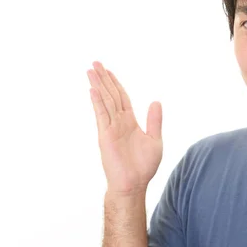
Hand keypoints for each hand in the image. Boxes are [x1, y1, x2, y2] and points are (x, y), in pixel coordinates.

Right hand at [87, 61, 161, 195]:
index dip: (116, 83)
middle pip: (111, 95)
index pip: (122, 97)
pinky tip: (93, 90)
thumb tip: (156, 101)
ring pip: (104, 101)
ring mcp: (111, 128)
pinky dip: (97, 102)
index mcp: (130, 122)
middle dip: (104, 79)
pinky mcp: (105, 136)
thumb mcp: (155, 140)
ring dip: (98, 85)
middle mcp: (119, 122)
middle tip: (95, 63)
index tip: (109, 71)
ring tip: (91, 70)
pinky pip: (101, 115)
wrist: (134, 184)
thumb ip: (154, 121)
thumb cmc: (144, 166)